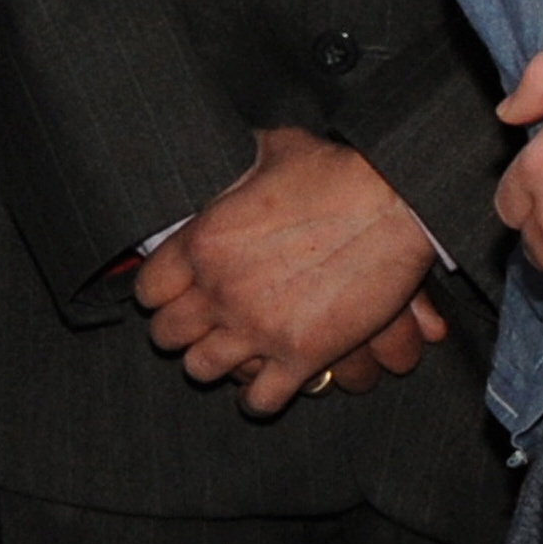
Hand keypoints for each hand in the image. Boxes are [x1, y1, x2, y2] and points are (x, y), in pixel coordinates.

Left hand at [133, 128, 448, 415]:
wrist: (394, 203)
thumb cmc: (335, 169)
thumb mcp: (273, 149)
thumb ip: (242, 161)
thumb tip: (234, 142)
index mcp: (203, 241)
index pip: (148, 289)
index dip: (159, 294)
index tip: (173, 294)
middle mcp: (220, 289)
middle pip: (166, 335)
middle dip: (180, 332)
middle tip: (200, 326)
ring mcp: (258, 327)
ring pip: (201, 369)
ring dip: (213, 364)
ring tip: (229, 354)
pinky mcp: (301, 356)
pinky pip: (259, 400)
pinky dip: (257, 397)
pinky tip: (266, 383)